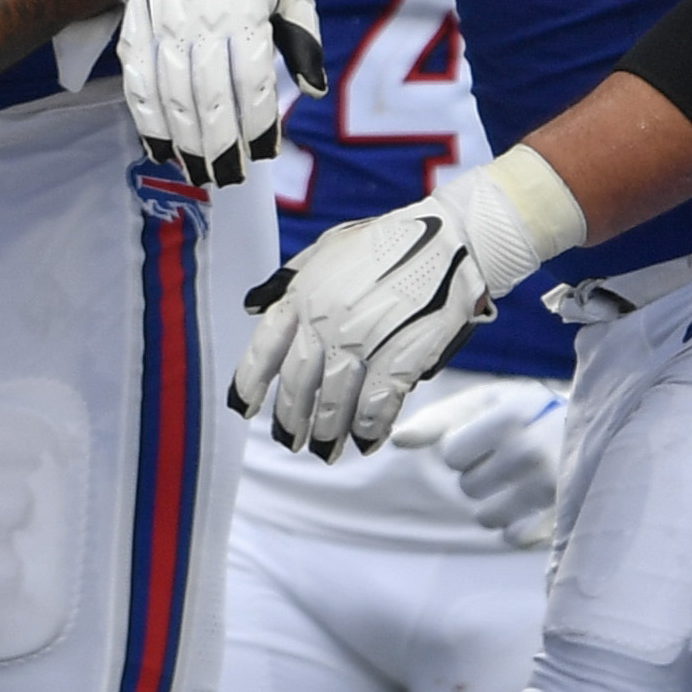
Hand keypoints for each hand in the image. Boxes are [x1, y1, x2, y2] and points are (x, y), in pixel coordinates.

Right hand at [117, 0, 327, 185]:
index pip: (250, 80)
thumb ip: (305, 39)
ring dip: (183, 140)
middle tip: (229, 177)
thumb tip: (313, 91)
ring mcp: (162, 22)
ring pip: (169, 94)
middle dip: (220, 145)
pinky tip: (159, 146)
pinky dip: (146, 118)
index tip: (265, 153)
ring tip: (198, 171)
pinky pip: (136, 80)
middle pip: (208, 96)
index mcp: (242, 7)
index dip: (258, 122)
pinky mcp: (136, 25)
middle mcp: (199, 16)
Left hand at [230, 146, 581, 455]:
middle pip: (298, 385)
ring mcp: (362, 344)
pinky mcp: (398, 360)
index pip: (264, 349)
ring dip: (328, 433)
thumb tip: (251, 305)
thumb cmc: (386, 243)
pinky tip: (365, 441)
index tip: (242, 408)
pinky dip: (369, 429)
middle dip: (291, 420)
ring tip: (325, 450)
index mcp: (302, 296)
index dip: (249, 383)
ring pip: (334, 403)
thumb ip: (288, 279)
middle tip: (291, 441)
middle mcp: (324, 323)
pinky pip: (376, 406)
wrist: (449, 241)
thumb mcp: (326, 248)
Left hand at [392, 377, 566, 547]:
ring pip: (486, 517)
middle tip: (504, 459)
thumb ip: (438, 418)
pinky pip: (513, 538)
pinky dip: (514, 526)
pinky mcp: (562, 516)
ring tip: (515, 481)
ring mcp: (550, 488)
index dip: (461, 449)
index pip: (452, 454)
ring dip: (492, 503)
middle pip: (467, 487)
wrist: (599, 430)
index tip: (483, 439)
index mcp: (510, 416)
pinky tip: (527, 504)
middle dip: (478, 474)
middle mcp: (531, 452)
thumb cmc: (527, 412)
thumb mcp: (486, 400)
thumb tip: (396, 441)